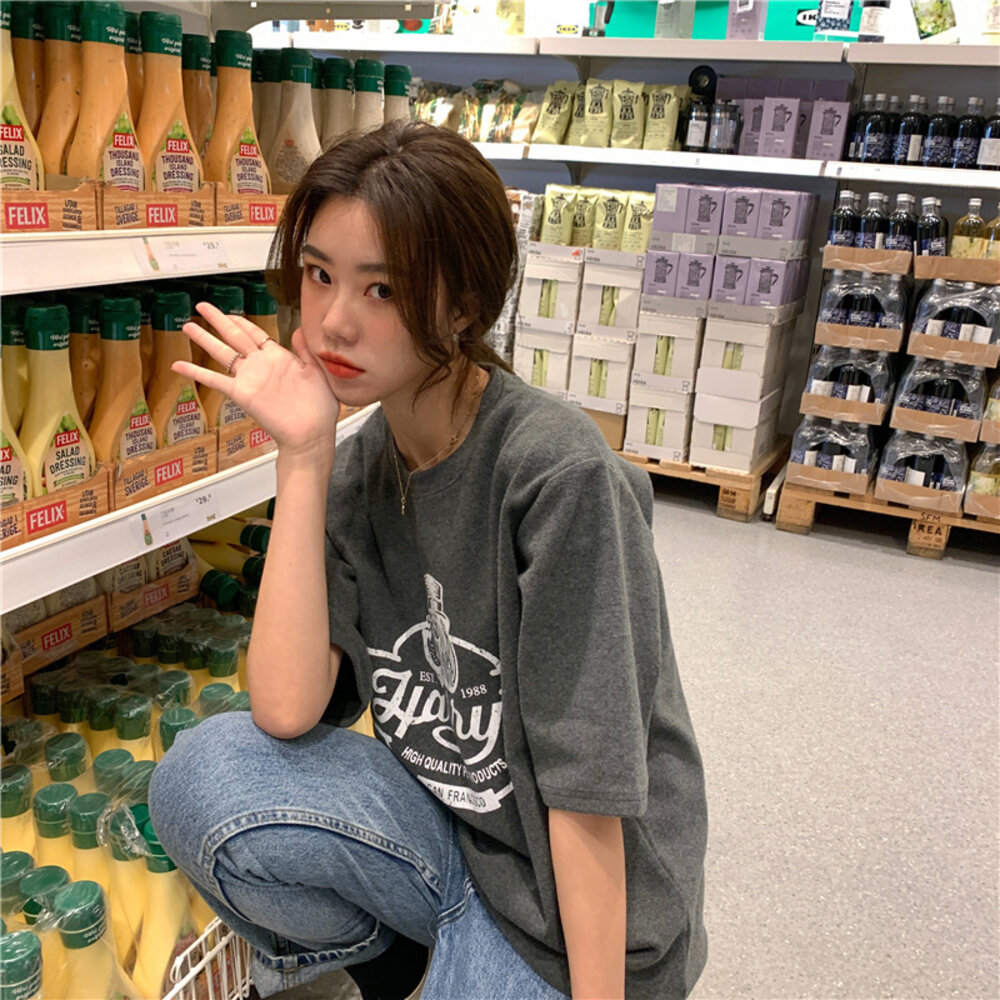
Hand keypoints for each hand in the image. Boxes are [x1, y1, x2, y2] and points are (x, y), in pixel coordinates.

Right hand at [172, 302, 340, 462]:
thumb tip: (298, 329)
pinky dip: (196, 372)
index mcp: (280, 358)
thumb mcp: (317, 373)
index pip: (256, 334)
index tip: (229, 312)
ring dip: (204, 339)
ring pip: (222, 353)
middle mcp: (261, 366)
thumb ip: (306, 351)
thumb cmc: (319, 408)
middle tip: (202, 306)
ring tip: (187, 325)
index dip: (241, 322)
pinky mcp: (242, 394)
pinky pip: (215, 381)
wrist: (312, 433)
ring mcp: (250, 379)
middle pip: (234, 336)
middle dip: (218, 320)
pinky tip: (178, 365)